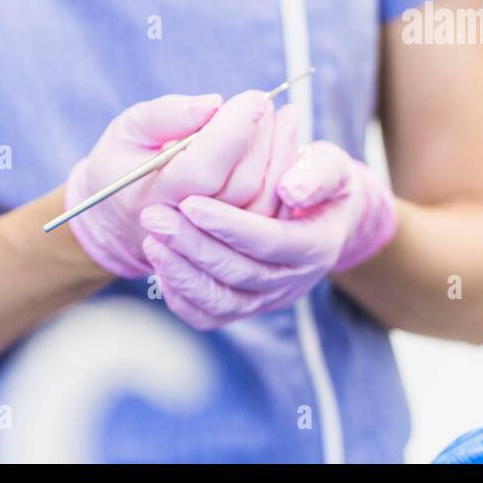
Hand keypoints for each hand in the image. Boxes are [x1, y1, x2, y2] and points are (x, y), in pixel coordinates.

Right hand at [64, 89, 274, 277]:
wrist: (120, 219)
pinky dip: (284, 173)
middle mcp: (186, 224)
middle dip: (260, 137)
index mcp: (154, 196)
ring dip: (279, 153)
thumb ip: (166, 116)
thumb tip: (213, 103)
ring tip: (280, 117)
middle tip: (264, 102)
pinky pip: (271, 211)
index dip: (234, 132)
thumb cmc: (123, 164)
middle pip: (240, 184)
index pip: (203, 169)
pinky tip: (285, 142)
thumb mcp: (129, 130)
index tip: (254, 98)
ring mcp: (214, 238)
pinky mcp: (235, 239)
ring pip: (263, 201)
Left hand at [139, 115, 397, 328]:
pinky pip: (211, 316)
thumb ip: (318, 172)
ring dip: (182, 273)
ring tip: (152, 240)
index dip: (229, 226)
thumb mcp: (331, 166)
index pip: (270, 242)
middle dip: (194, 246)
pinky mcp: (247, 307)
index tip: (190, 203)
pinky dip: (182, 297)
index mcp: (317, 245)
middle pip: (241, 273)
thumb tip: (290, 190)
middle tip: (155, 216)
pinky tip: (160, 267)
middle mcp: (294, 280)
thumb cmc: (320, 182)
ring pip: (222, 300)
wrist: (323, 216)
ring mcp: (269, 299)